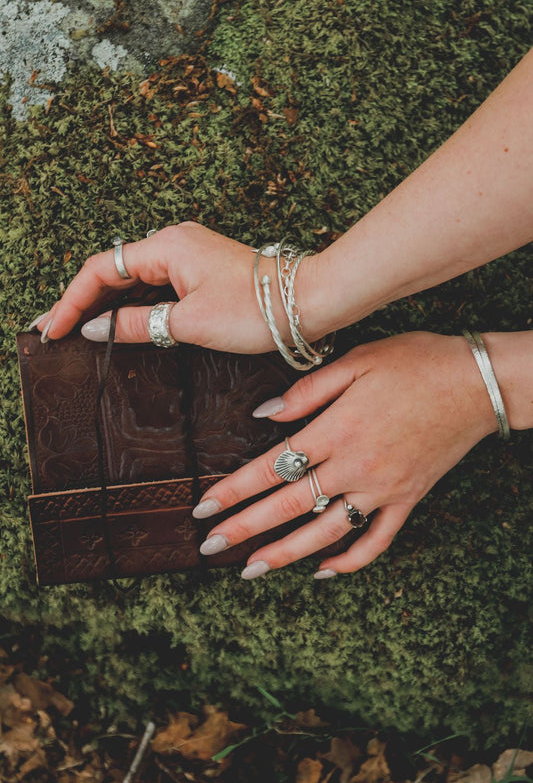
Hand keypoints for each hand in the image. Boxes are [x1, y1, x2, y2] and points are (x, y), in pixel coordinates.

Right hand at [30, 222, 320, 353]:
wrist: (308, 301)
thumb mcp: (188, 323)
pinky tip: (118, 321)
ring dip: (106, 303)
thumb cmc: (256, 308)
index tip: (55, 329)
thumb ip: (136, 324)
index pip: (101, 270)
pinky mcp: (200, 270)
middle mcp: (173, 242)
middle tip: (54, 330)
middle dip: (82, 301)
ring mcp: (188, 255)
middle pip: (113, 271)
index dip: (72, 301)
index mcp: (166, 246)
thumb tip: (98, 329)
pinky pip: (156, 284)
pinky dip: (134, 304)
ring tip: (77, 329)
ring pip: (134, 279)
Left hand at [192, 332, 497, 578]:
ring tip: (250, 571)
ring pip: (326, 532)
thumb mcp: (356, 360)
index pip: (272, 466)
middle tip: (209, 547)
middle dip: (244, 528)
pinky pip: (377, 541)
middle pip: (289, 506)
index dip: (234, 489)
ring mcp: (383, 489)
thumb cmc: (415, 362)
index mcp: (337, 429)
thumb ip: (307, 390)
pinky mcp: (408, 500)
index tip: (204, 507)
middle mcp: (356, 466)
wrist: (476, 383)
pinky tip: (323, 570)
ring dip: (285, 554)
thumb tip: (264, 414)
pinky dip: (350, 561)